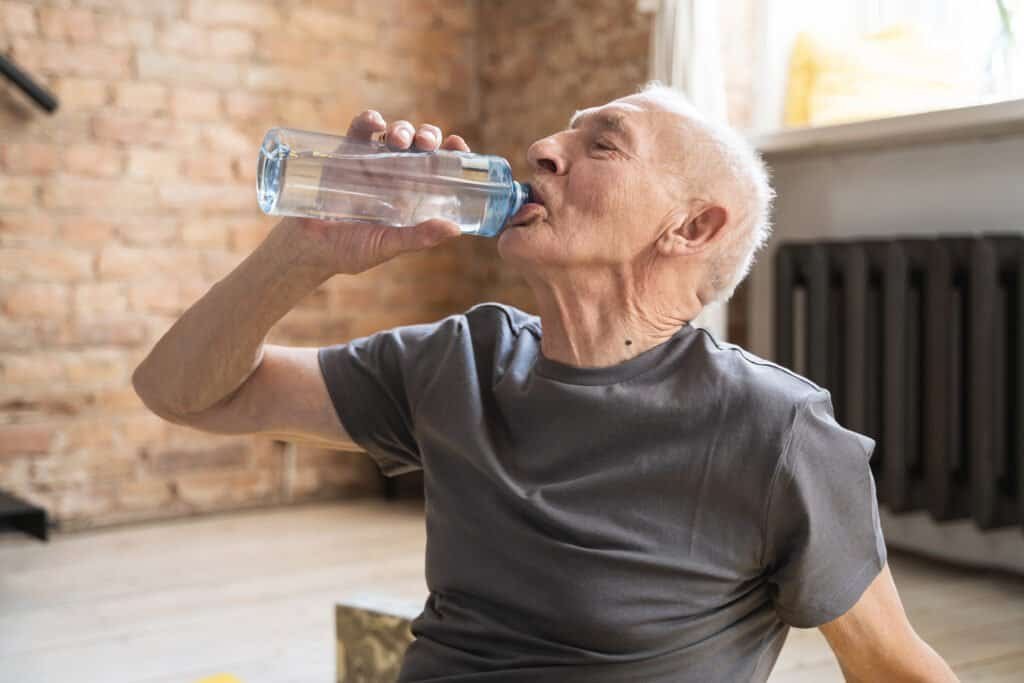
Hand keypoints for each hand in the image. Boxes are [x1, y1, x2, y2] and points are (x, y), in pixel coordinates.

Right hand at [281, 109, 472, 275]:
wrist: (307, 248)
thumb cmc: (350, 250)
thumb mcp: (387, 245)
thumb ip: (418, 237)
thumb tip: (455, 229)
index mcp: (413, 195)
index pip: (440, 168)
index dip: (452, 154)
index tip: (458, 145)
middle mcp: (396, 175)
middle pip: (421, 146)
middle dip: (428, 137)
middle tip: (427, 143)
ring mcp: (371, 162)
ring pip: (395, 134)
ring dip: (402, 129)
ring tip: (400, 140)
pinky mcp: (345, 153)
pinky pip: (360, 129)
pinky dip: (369, 121)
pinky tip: (376, 123)